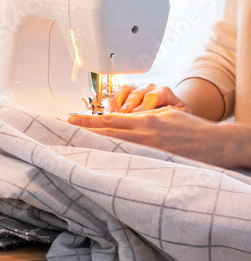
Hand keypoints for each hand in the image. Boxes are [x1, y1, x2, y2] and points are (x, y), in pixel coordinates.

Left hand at [68, 107, 231, 166]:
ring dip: (95, 147)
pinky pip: (133, 162)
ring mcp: (152, 150)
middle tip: (63, 131)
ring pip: (117, 148)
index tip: (69, 119)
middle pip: (108, 134)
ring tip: (75, 146)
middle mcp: (145, 134)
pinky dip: (116, 161)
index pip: (110, 119)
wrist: (219, 144)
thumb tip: (126, 120)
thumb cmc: (193, 129)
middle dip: (84, 132)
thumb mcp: (166, 116)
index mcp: (145, 121)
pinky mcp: (160, 162)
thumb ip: (145, 118)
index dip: (88, 120)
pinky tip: (103, 164)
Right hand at [110, 84, 184, 112]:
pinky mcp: (129, 92)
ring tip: (114, 114)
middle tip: (123, 115)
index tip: (137, 115)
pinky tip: (110, 112)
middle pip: (137, 93)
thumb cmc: (176, 115)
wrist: (174, 108)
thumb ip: (171, 116)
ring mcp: (138, 89)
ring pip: (125, 90)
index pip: (153, 96)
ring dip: (118, 102)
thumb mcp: (179, 116)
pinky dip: (113, 102)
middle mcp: (150, 88)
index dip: (144, 105)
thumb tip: (162, 122)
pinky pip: (118, 92)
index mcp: (164, 93)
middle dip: (128, 104)